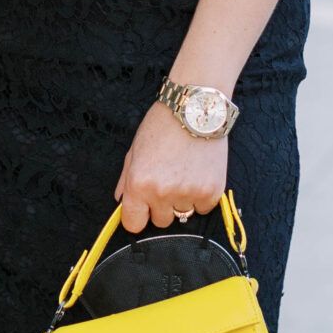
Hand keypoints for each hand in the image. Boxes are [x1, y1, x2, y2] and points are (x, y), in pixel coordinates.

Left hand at [116, 101, 227, 232]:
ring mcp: (188, 194)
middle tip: (168, 180)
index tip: (143, 209)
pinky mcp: (212, 192)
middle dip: (162, 206)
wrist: (195, 108)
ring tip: (185, 173)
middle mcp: (162, 193)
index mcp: (139, 184)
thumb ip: (126, 179)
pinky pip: (203, 208)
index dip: (138, 216)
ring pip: (183, 215)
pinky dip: (202, 196)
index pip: (133, 224)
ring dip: (183, 200)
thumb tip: (121, 201)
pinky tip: (199, 174)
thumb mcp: (135, 150)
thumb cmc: (162, 126)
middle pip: (160, 222)